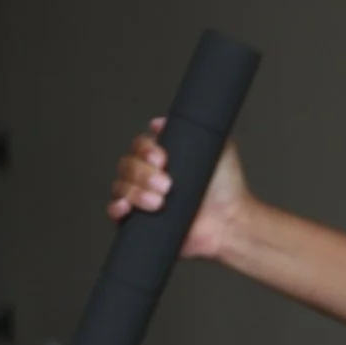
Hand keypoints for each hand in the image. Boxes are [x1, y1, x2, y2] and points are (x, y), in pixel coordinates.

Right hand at [110, 121, 248, 260]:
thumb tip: (160, 122)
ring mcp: (142, 198)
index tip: (162, 159)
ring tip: (160, 202)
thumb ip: (193, 130)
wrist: (230, 221)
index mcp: (161, 159)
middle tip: (167, 185)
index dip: (146, 150)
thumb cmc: (226, 188)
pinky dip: (116, 207)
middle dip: (144, 174)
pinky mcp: (140, 222)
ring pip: (121, 186)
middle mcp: (148, 177)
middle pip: (127, 165)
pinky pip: (115, 212)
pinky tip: (127, 207)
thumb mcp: (216, 148)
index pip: (139, 147)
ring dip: (137, 192)